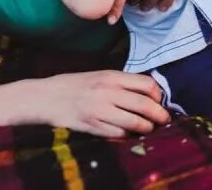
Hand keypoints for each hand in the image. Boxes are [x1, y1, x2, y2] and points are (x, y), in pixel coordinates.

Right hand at [29, 71, 169, 136]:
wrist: (47, 97)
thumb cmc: (75, 85)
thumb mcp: (100, 76)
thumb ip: (122, 82)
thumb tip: (149, 93)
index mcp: (112, 76)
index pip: (146, 84)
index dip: (158, 94)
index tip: (160, 101)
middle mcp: (108, 92)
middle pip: (145, 105)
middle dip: (159, 115)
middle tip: (164, 120)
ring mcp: (100, 110)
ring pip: (134, 123)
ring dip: (146, 128)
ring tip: (149, 129)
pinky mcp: (92, 127)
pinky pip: (118, 134)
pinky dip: (128, 135)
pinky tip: (130, 134)